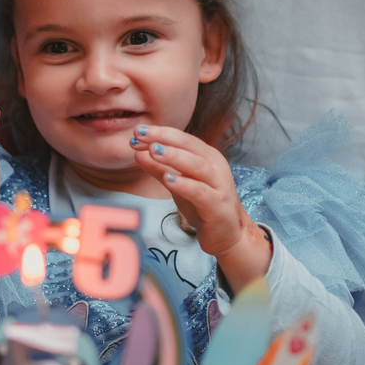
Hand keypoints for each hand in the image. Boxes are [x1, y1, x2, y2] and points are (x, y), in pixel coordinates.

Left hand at [130, 126, 266, 271]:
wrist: (227, 233)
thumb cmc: (202, 205)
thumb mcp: (177, 184)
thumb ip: (159, 168)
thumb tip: (137, 152)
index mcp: (207, 156)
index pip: (182, 138)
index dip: (159, 133)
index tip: (137, 130)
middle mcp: (215, 166)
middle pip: (189, 145)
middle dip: (163, 138)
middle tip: (140, 134)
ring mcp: (219, 185)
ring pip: (198, 165)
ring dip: (174, 156)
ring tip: (153, 151)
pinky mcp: (218, 205)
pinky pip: (201, 192)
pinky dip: (184, 184)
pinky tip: (168, 179)